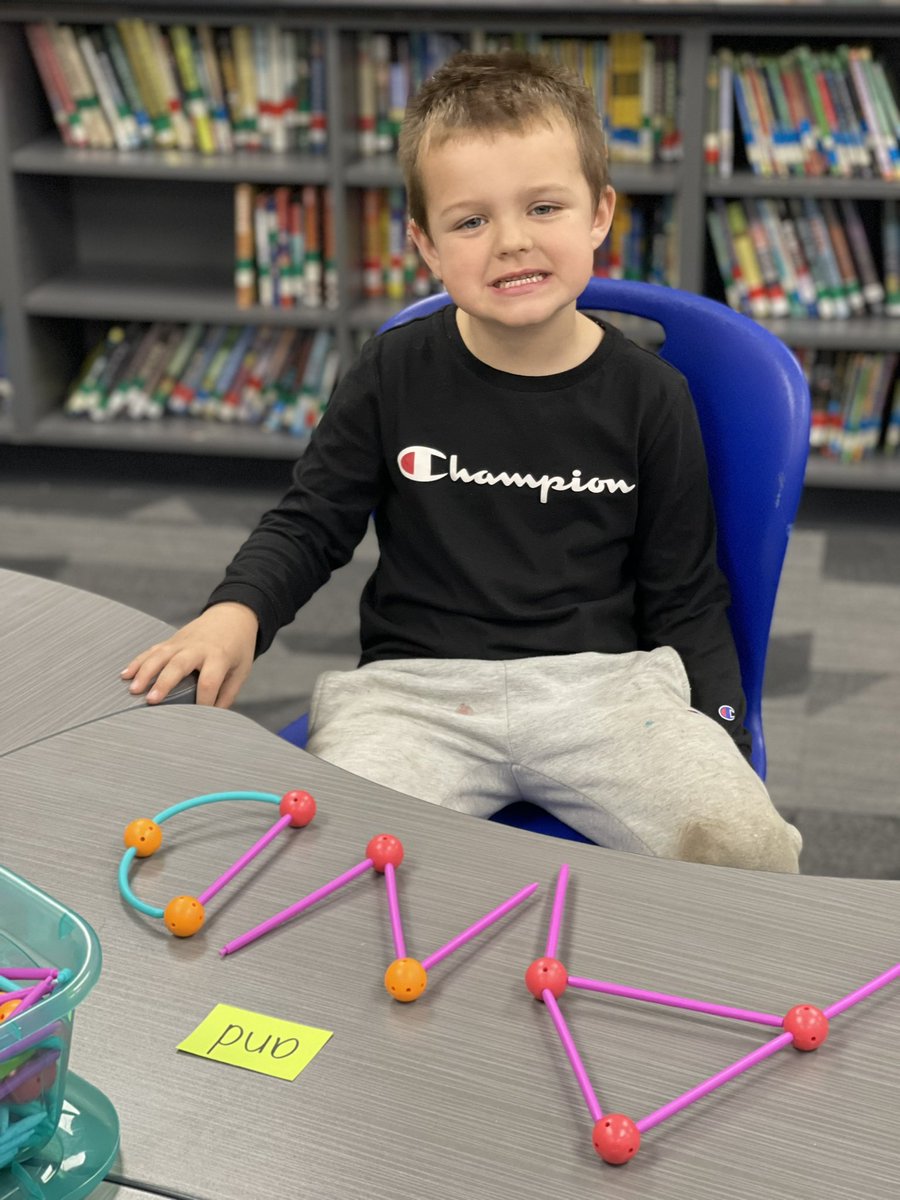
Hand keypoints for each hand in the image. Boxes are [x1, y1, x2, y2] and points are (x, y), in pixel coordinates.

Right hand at [121, 603, 258, 707]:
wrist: (232, 616)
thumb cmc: (238, 647)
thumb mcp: (240, 670)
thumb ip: (227, 694)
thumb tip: (213, 717)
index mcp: (219, 656)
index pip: (209, 681)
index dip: (203, 702)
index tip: (198, 718)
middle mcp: (198, 648)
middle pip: (178, 665)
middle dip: (164, 683)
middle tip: (151, 701)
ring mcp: (182, 642)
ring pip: (160, 655)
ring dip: (144, 672)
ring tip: (133, 690)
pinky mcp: (172, 640)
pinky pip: (152, 650)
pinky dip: (138, 661)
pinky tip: (125, 675)